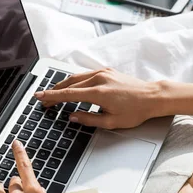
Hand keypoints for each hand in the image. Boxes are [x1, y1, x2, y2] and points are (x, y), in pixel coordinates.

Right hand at [35, 68, 160, 129]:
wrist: (152, 97)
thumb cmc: (136, 110)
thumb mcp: (111, 122)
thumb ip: (89, 119)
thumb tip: (72, 116)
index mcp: (98, 93)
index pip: (68, 94)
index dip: (51, 96)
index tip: (39, 97)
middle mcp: (99, 79)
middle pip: (69, 83)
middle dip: (54, 91)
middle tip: (44, 99)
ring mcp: (103, 72)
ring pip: (76, 77)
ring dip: (63, 85)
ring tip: (54, 93)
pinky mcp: (107, 70)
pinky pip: (86, 74)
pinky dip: (75, 80)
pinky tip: (71, 85)